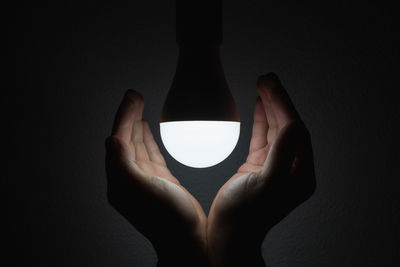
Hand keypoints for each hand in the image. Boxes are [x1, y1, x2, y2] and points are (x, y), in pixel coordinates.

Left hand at [105, 90, 206, 266]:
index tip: (133, 97)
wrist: (189, 238)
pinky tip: (148, 129)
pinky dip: (148, 139)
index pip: (118, 140)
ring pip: (137, 145)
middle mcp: (129, 179)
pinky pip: (150, 153)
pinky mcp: (160, 181)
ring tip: (139, 107)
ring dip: (136, 125)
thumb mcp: (141, 190)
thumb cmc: (168, 218)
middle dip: (128, 116)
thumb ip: (122, 164)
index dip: (123, 116)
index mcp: (121, 180)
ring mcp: (145, 179)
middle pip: (125, 139)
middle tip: (136, 95)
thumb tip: (111, 140)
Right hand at [207, 73, 315, 266]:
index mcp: (300, 173)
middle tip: (267, 78)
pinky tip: (259, 104)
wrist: (228, 233)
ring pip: (277, 129)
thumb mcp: (267, 184)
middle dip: (279, 100)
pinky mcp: (259, 166)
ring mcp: (275, 166)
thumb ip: (283, 153)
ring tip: (263, 84)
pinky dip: (262, 119)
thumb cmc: (244, 215)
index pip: (297, 130)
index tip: (271, 85)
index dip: (285, 105)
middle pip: (289, 126)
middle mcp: (292, 168)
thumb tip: (293, 123)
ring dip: (271, 106)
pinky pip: (264, 137)